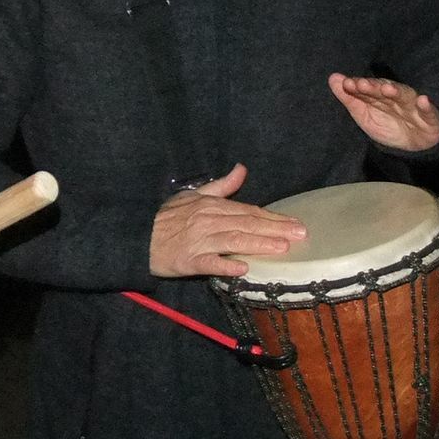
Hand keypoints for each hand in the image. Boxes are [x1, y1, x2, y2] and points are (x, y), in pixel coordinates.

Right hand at [150, 163, 305, 277]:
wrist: (138, 237)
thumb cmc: (167, 218)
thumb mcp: (193, 196)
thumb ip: (221, 186)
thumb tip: (241, 170)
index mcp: (212, 206)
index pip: (249, 211)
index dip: (273, 217)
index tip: (295, 223)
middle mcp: (208, 221)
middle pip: (247, 225)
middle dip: (275, 230)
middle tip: (300, 235)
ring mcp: (199, 241)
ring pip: (234, 242)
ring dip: (258, 245)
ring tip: (281, 249)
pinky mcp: (189, 261)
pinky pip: (210, 263)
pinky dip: (226, 266)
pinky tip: (243, 269)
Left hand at [328, 73, 438, 152]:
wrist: (416, 146)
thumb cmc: (389, 126)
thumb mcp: (365, 116)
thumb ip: (349, 98)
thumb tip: (332, 77)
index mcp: (380, 96)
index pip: (368, 89)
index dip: (358, 87)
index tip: (347, 83)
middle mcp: (396, 97)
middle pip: (385, 91)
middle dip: (374, 87)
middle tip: (362, 84)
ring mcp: (413, 106)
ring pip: (405, 97)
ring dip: (397, 92)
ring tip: (388, 89)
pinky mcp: (429, 117)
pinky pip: (428, 111)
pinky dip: (426, 106)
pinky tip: (423, 100)